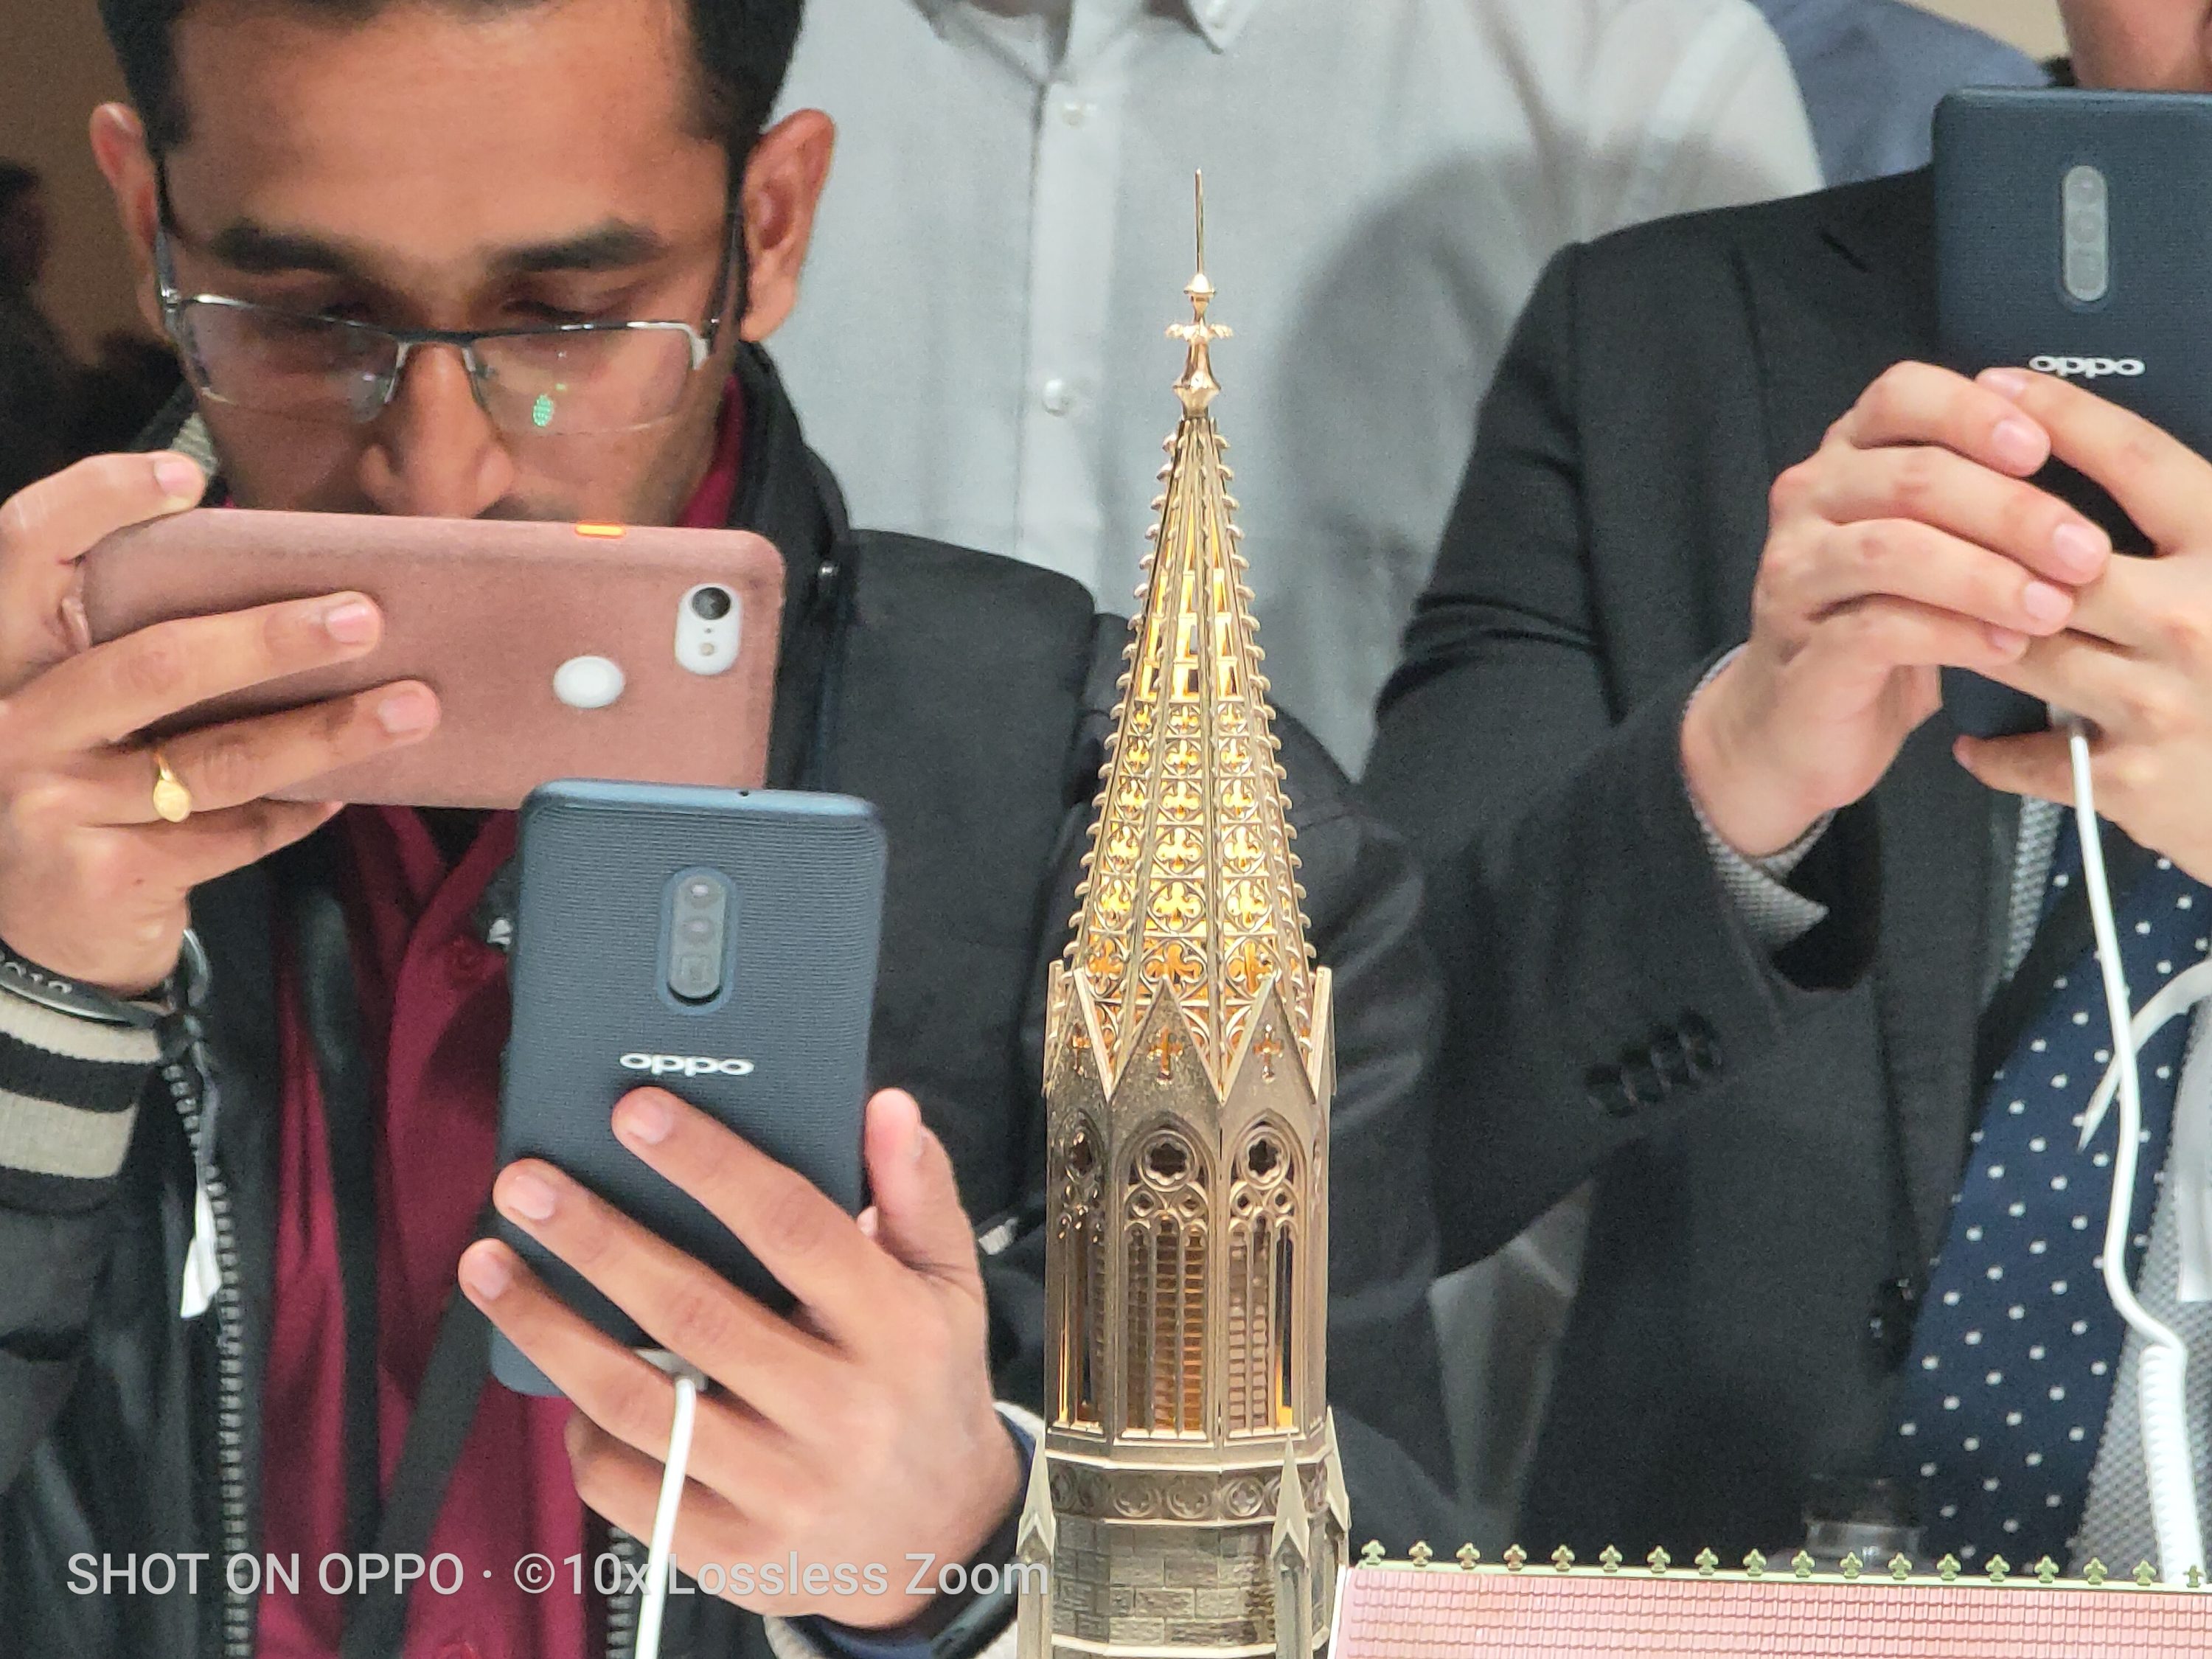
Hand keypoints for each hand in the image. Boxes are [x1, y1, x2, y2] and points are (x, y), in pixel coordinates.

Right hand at [0, 453, 438, 993]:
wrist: (37, 938)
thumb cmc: (79, 790)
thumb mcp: (79, 710)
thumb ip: (135, 647)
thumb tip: (287, 590)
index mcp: (4, 659)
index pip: (23, 552)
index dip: (95, 501)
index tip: (184, 475)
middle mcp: (13, 723)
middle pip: (156, 663)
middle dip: (271, 637)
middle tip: (365, 617)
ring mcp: (53, 801)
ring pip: (215, 757)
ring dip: (325, 730)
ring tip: (409, 706)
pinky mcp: (106, 871)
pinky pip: (233, 831)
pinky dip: (298, 812)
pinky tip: (347, 791)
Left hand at [458, 1087, 1021, 1629]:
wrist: (938, 1541)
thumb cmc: (926, 1386)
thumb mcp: (948, 1284)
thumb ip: (916, 1191)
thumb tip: (884, 1105)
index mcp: (893, 1329)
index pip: (792, 1228)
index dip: (711, 1164)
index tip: (637, 1112)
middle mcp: (837, 1410)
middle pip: (694, 1311)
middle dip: (596, 1239)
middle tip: (526, 1184)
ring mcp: (779, 1488)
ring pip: (638, 1398)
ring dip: (549, 1325)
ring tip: (491, 1264)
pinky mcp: (728, 1549)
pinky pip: (625, 1482)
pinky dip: (579, 1426)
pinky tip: (556, 1375)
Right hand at [1681, 362, 2111, 855]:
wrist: (1799, 729)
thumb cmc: (1880, 625)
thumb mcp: (1930, 543)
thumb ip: (1975, 498)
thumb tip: (2087, 474)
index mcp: (1846, 459)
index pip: (1901, 396)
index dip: (1974, 414)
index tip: (2043, 451)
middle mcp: (1808, 503)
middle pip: (1911, 477)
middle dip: (2012, 511)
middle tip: (2085, 553)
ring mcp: (1796, 576)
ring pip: (1893, 549)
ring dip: (1986, 576)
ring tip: (2052, 606)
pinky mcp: (1802, 649)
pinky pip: (1879, 627)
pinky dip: (1953, 634)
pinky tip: (2004, 647)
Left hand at [1957, 370, 2211, 883]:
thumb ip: (2196, 523)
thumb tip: (2138, 468)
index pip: (2136, 460)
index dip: (2060, 416)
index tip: (1997, 387)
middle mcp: (2196, 617)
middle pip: (2049, 559)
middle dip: (1981, 539)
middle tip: (1921, 516)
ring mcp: (2161, 700)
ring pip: (2021, 647)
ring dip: (1970, 634)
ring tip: (1930, 618)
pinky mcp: (2132, 778)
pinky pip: (2028, 752)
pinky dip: (1993, 746)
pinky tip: (1975, 733)